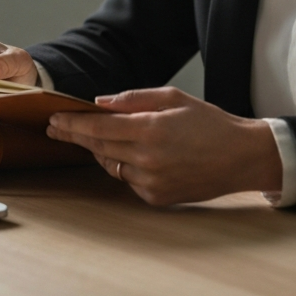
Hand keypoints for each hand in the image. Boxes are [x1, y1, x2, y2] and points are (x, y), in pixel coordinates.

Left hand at [46, 87, 281, 204]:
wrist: (241, 157)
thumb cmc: (209, 122)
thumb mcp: (173, 98)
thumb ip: (134, 99)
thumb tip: (100, 103)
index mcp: (151, 129)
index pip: (99, 126)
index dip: (73, 123)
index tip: (55, 119)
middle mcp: (147, 158)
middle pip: (98, 146)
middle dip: (75, 136)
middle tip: (56, 129)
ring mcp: (151, 182)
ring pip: (111, 165)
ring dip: (99, 151)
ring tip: (92, 137)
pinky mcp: (157, 197)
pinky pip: (128, 180)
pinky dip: (123, 166)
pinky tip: (128, 154)